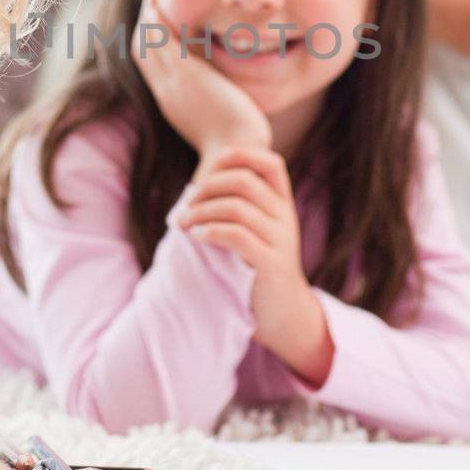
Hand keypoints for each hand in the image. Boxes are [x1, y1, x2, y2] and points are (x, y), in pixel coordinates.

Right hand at [132, 0, 270, 156]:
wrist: (236, 151)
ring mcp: (172, 81)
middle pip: (141, 53)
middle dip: (143, 27)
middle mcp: (165, 90)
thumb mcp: (216, 119)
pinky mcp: (184, 72)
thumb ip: (212, 101)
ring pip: (145, 43)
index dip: (147, 46)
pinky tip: (156, 3)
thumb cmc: (236, 140)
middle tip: (149, 5)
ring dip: (146, 18)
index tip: (153, 27)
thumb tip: (221, 92)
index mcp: (171, 103)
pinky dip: (154, 20)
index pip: (149, 69)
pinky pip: (159, 39)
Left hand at [178, 146, 333, 383]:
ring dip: (201, 212)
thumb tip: (197, 189)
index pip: (270, 163)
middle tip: (185, 204)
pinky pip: (238, 236)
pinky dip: (212, 231)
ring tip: (183, 224)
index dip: (240, 155)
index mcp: (282, 205)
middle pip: (244, 181)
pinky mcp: (271, 263)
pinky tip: (198, 237)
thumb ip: (239, 209)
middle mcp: (285, 217)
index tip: (210, 164)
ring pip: (237, 208)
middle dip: (208, 187)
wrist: (285, 313)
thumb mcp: (256, 233)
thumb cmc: (258, 270)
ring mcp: (280, 240)